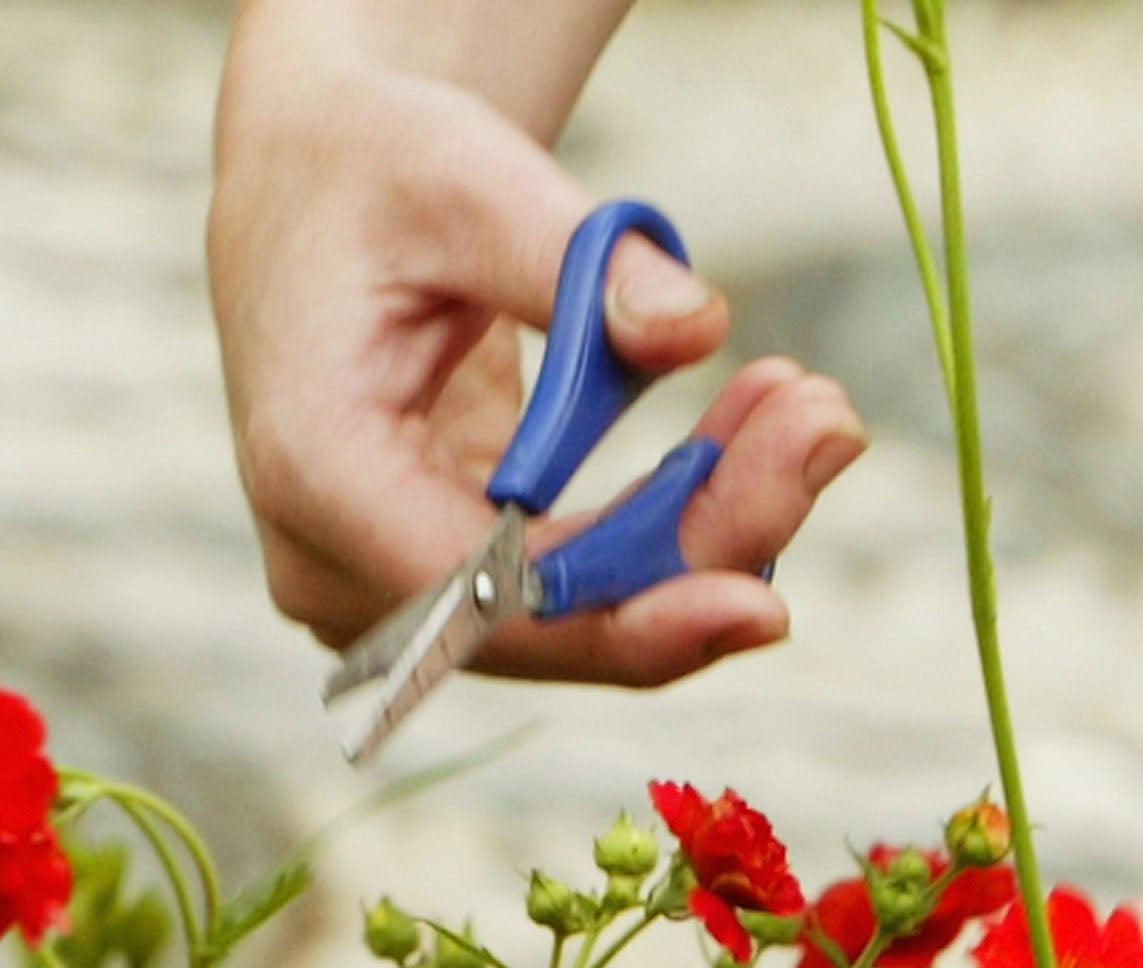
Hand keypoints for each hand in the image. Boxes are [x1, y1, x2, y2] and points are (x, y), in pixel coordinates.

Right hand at [208, 25, 868, 684]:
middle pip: (551, 619)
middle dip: (706, 543)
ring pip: (578, 614)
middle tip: (826, 428)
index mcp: (316, 470)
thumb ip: (576, 262)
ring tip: (805, 412)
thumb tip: (695, 328)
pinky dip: (671, 524)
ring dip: (706, 529)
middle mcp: (332, 556)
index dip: (629, 612)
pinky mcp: (439, 570)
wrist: (323, 187)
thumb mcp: (467, 183)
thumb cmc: (372, 174)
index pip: (485, 597)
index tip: (759, 599)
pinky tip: (750, 436)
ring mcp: (381, 580)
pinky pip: (575, 582)